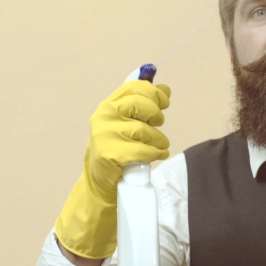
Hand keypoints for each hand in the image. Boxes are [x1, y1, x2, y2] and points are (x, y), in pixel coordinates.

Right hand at [55, 80, 171, 260]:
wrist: (100, 178)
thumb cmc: (118, 146)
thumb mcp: (128, 122)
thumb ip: (145, 104)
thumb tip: (165, 89)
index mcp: (109, 104)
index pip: (134, 88)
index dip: (154, 93)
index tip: (164, 103)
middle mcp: (104, 115)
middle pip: (140, 104)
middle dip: (156, 115)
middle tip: (159, 126)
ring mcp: (104, 135)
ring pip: (144, 130)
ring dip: (159, 140)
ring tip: (160, 146)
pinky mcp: (109, 154)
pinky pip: (142, 150)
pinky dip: (154, 154)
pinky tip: (156, 155)